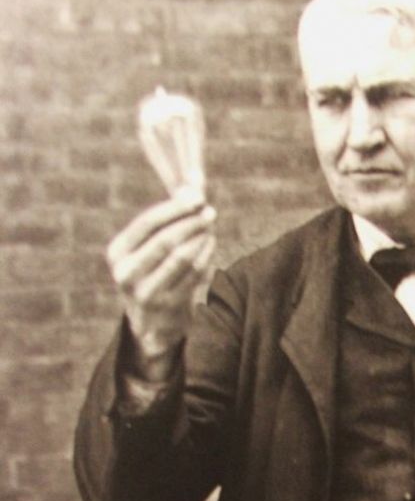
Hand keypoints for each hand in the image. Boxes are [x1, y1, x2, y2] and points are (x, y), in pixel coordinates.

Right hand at [106, 188, 216, 379]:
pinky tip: (211, 242)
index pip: (147, 223)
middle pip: (165, 239)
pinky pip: (194, 274)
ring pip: (182, 257)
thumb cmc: (155, 269)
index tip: (198, 196)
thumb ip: (174, 211)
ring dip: (201, 237)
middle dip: (191, 222)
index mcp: (118, 252)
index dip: (174, 207)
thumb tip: (196, 178)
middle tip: (211, 211)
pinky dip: (206, 255)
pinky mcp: (168, 306)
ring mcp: (145, 292)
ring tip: (211, 225)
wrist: (153, 322)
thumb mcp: (153, 243)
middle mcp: (126, 273)